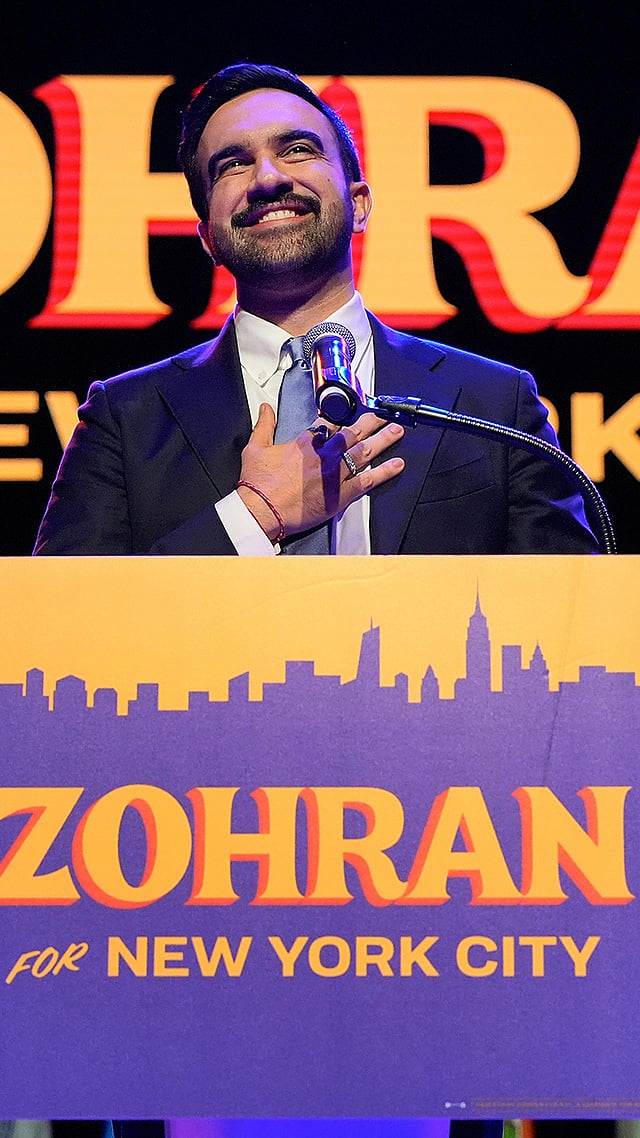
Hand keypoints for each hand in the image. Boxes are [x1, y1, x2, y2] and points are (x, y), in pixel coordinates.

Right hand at [237, 404, 404, 541]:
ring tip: (396, 431)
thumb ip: (264, 425)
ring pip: (365, 452)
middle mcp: (324, 455)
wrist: (261, 509)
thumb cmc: (258, 484)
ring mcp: (335, 474)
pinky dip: (384, 472)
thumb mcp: (255, 447)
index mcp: (305, 443)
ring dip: (383, 440)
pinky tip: (396, 465)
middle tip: (384, 416)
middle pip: (353, 434)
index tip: (352, 414)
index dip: (342, 418)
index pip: (329, 424)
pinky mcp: (341, 494)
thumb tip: (266, 409)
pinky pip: (368, 480)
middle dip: (371, 423)